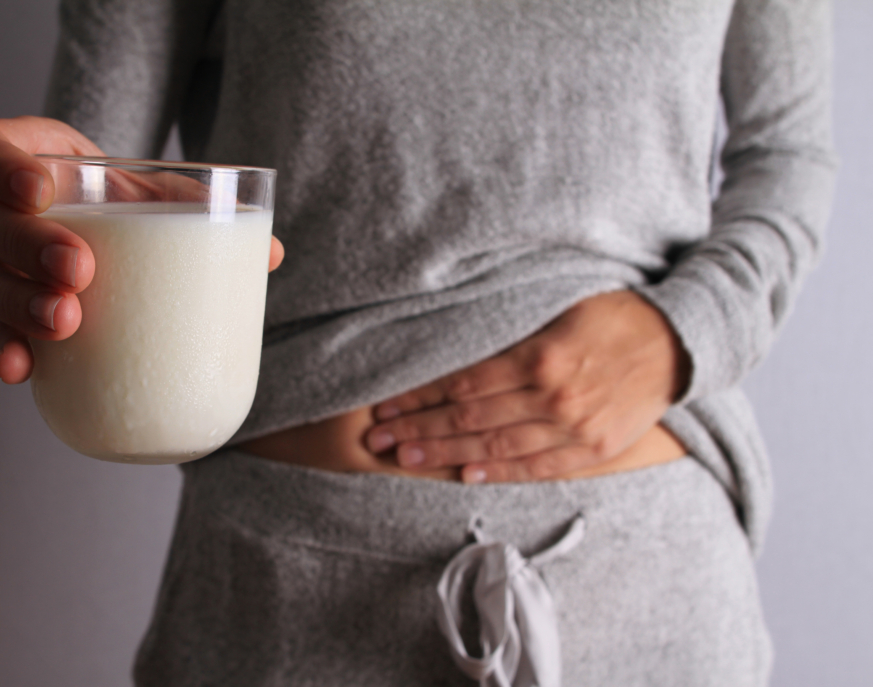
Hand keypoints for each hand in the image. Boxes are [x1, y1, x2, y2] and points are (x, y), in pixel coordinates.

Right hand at [0, 116, 284, 383]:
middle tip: (80, 271)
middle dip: (27, 246)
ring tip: (66, 322)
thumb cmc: (134, 203)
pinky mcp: (6, 314)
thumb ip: (205, 208)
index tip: (42, 190)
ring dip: (18, 304)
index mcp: (25, 160)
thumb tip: (271, 252)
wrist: (124, 237)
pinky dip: (7, 351)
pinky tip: (20, 371)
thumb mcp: (162, 194)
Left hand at [363, 291, 689, 482]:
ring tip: (406, 459)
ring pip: (495, 446)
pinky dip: (499, 472)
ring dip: (445, 454)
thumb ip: (510, 327)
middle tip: (379, 437)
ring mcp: (574, 427)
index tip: (386, 404)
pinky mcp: (593, 448)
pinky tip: (465, 475)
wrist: (678, 343)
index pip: (462, 383)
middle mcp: (553, 396)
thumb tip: (453, 339)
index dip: (420, 397)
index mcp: (540, 355)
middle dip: (418, 429)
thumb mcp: (559, 307)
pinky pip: (537, 466)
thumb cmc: (614, 314)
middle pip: (469, 418)